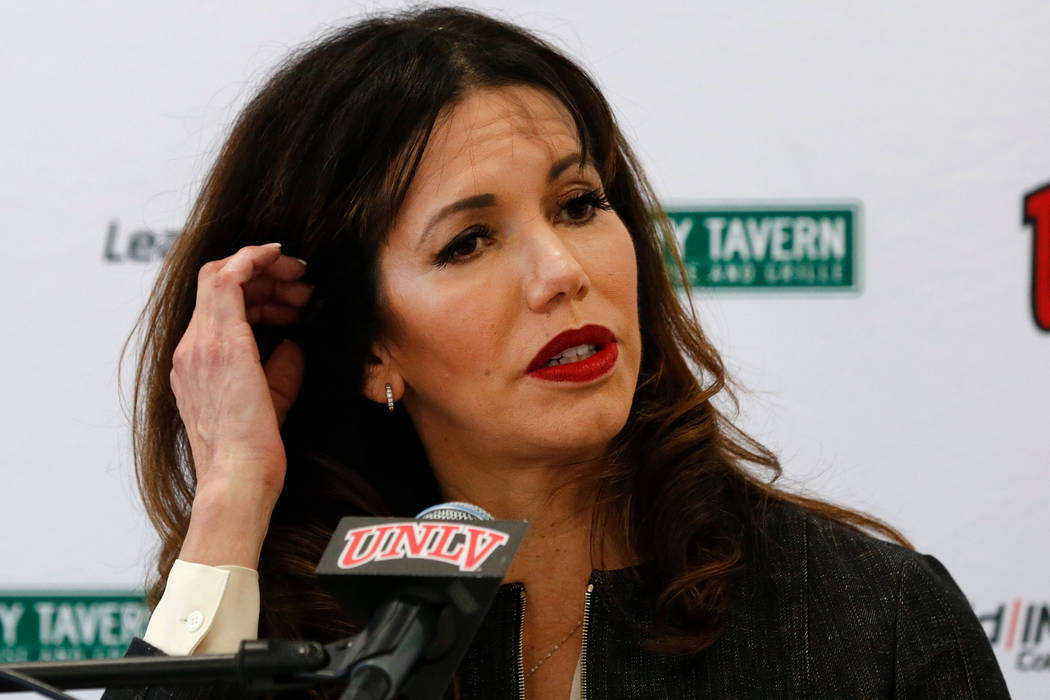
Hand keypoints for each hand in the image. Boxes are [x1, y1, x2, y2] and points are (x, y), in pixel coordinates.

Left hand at [170, 243, 311, 566]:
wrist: (232, 483)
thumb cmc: (256, 448)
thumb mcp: (282, 393)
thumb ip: (286, 357)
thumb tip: (290, 344)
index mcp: (216, 344)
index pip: (224, 276)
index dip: (254, 258)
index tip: (284, 257)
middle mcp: (194, 348)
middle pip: (220, 284)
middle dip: (264, 277)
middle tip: (301, 286)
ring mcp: (188, 362)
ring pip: (216, 305)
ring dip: (256, 298)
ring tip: (295, 310)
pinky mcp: (190, 378)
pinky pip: (213, 331)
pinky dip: (242, 320)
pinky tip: (272, 333)